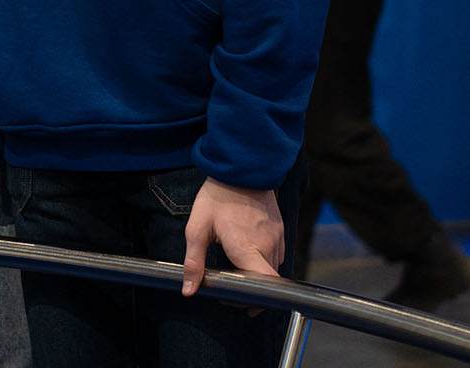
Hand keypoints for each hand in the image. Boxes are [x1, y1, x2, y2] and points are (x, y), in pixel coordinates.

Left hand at [181, 178, 283, 297]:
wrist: (241, 167)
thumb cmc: (216, 197)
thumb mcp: (197, 228)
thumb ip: (194, 262)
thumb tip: (189, 290)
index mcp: (247, 248)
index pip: (265, 286)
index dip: (252, 301)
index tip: (234, 300)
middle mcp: (267, 246)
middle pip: (266, 282)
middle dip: (249, 292)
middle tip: (228, 288)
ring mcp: (277, 238)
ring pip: (272, 269)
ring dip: (257, 276)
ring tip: (236, 269)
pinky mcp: (280, 230)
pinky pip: (276, 255)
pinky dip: (263, 262)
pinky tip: (247, 253)